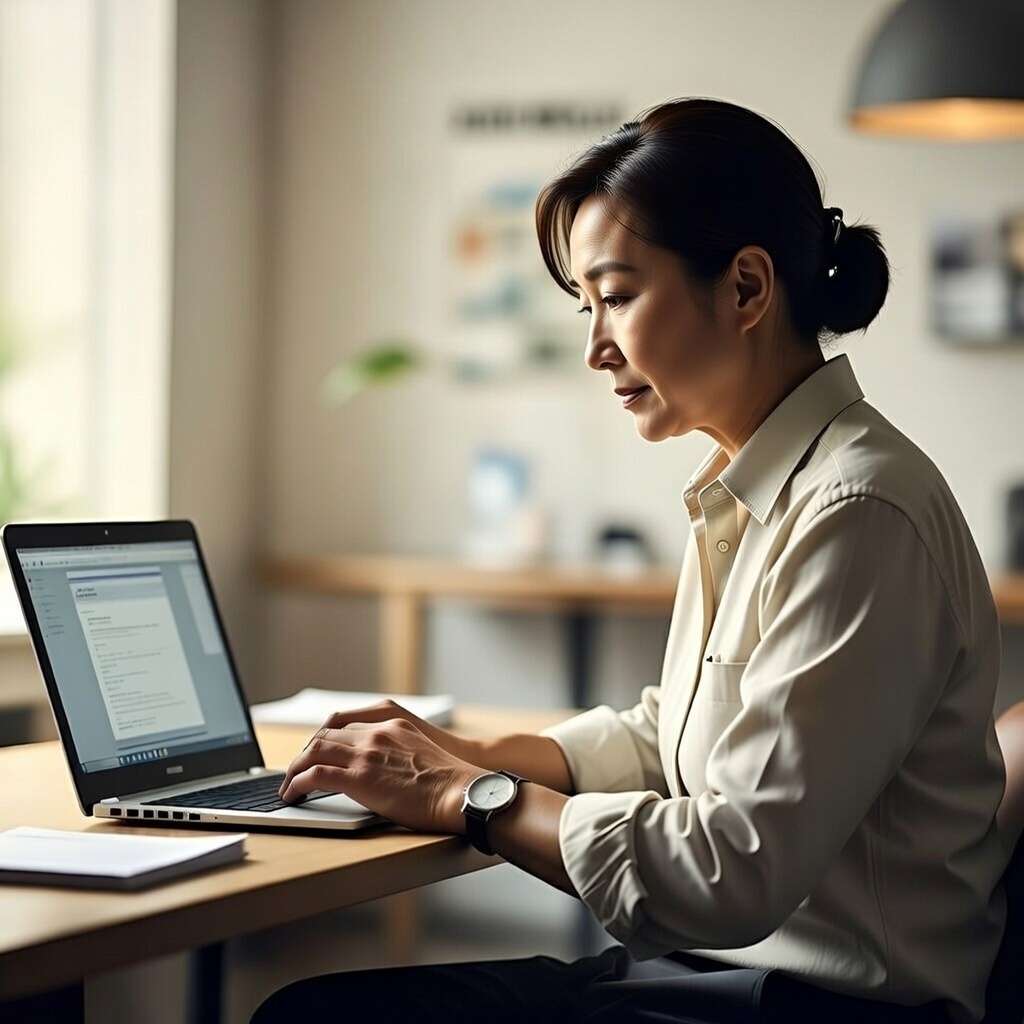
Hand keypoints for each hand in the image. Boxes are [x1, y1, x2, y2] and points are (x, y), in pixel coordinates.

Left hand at [278, 712, 481, 834]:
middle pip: (325, 734)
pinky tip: (292, 795)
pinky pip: (315, 775)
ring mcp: (367, 754)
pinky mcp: (360, 778)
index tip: (314, 752)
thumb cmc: (450, 781)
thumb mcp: (422, 751)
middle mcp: (376, 733)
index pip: (343, 722)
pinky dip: (297, 784)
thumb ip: (399, 750)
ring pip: (314, 750)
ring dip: (295, 769)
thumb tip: (386, 769)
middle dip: (305, 753)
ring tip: (288, 786)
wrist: (462, 792)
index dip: (322, 737)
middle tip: (296, 771)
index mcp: (392, 724)